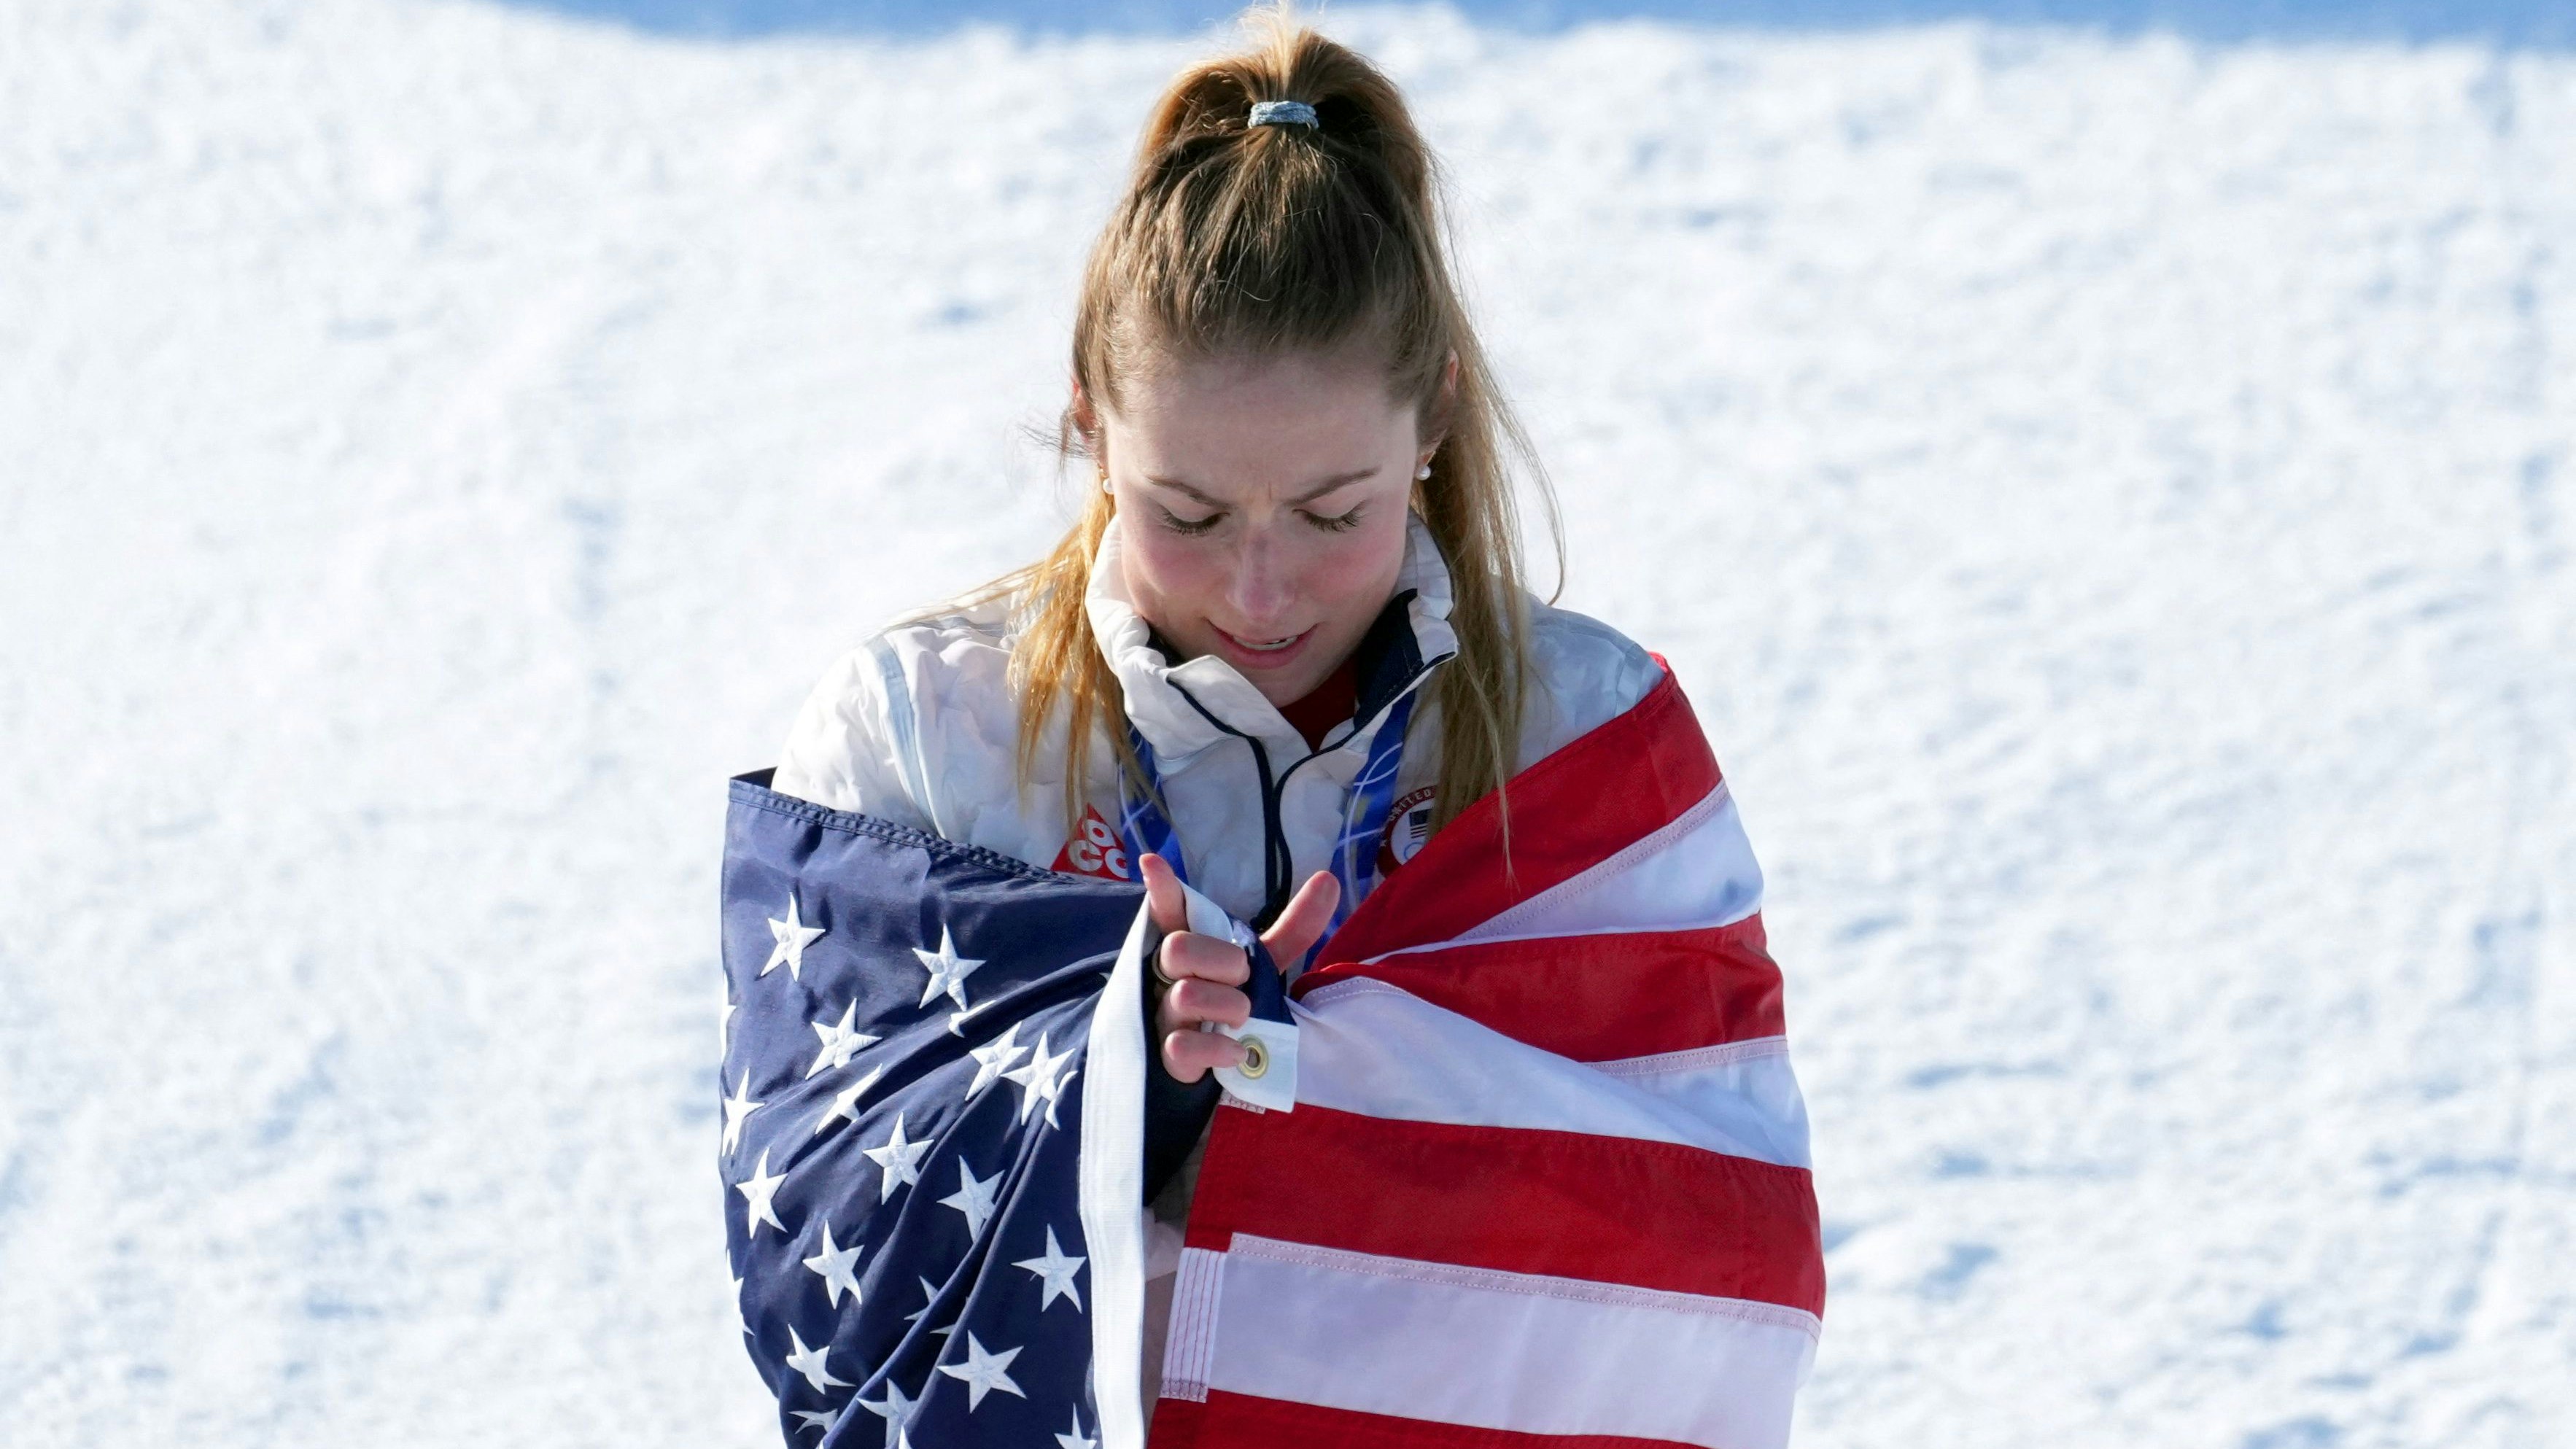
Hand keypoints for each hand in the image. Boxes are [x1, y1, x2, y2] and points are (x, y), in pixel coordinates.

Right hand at [1140, 852, 1338, 1083]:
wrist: (1217, 1069)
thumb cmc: (1233, 1006)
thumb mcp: (1263, 967)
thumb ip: (1292, 929)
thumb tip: (1328, 879)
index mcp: (1189, 950)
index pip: (1168, 913)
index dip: (1162, 890)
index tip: (1153, 862)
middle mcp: (1167, 978)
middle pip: (1178, 949)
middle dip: (1221, 961)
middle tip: (1243, 977)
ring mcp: (1164, 1017)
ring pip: (1186, 996)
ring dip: (1228, 1005)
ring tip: (1244, 1018)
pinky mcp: (1167, 1058)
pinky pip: (1182, 1047)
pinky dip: (1217, 1048)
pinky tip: (1237, 1051)